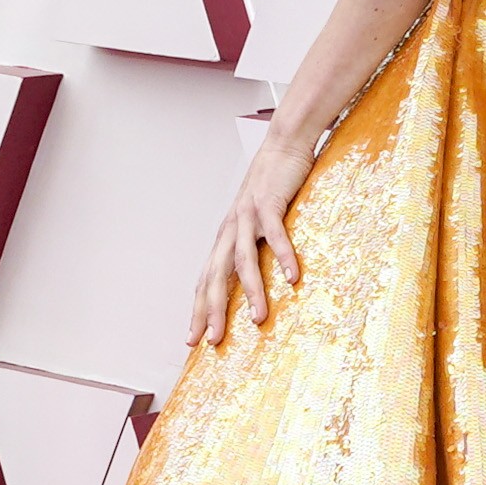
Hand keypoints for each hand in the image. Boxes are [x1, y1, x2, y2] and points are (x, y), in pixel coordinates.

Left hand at [189, 129, 315, 346]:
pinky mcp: (269, 203)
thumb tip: (258, 274)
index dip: (199, 309)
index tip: (193, 338)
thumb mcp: (258, 218)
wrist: (283, 144)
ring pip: (243, 261)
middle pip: (216, 276)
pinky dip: (283, 257)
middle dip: (212, 310)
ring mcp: (248, 216)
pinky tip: (291, 279)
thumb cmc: (273, 184)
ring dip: (251, 292)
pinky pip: (275, 236)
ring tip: (258, 319)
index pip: (207, 279)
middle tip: (213, 340)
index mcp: (226, 236)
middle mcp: (230, 229)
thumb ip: (255, 243)